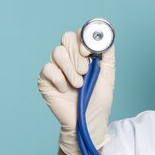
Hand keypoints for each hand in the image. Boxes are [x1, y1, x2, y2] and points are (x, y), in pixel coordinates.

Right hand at [38, 30, 114, 154]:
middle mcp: (69, 58)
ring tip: (79, 84)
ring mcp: (56, 68)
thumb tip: (105, 37)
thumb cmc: (98, 100)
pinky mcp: (45, 79)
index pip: (79, 34)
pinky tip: (66, 90)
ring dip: (70, 69)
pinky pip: (48, 69)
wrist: (88, 120)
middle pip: (66, 38)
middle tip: (84, 71)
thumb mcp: (108, 75)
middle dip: (77, 55)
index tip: (88, 53)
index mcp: (83, 54)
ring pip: (57, 52)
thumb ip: (107, 55)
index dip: (83, 39)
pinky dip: (59, 79)